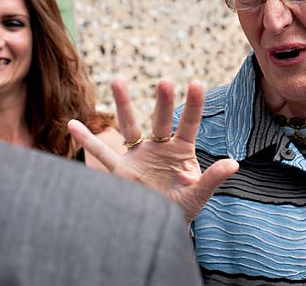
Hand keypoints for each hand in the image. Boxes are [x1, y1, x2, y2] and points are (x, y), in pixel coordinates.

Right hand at [68, 77, 238, 222]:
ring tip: (118, 79)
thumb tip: (234, 163)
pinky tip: (72, 123)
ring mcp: (138, 155)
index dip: (194, 104)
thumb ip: (213, 179)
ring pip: (129, 126)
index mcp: (181, 151)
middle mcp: (159, 147)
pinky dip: (87, 140)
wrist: (159, 226)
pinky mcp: (120, 170)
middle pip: (160, 119)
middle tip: (165, 82)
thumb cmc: (182, 210)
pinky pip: (101, 153)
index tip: (197, 82)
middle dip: (162, 102)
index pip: (190, 123)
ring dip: (123, 104)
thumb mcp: (198, 195)